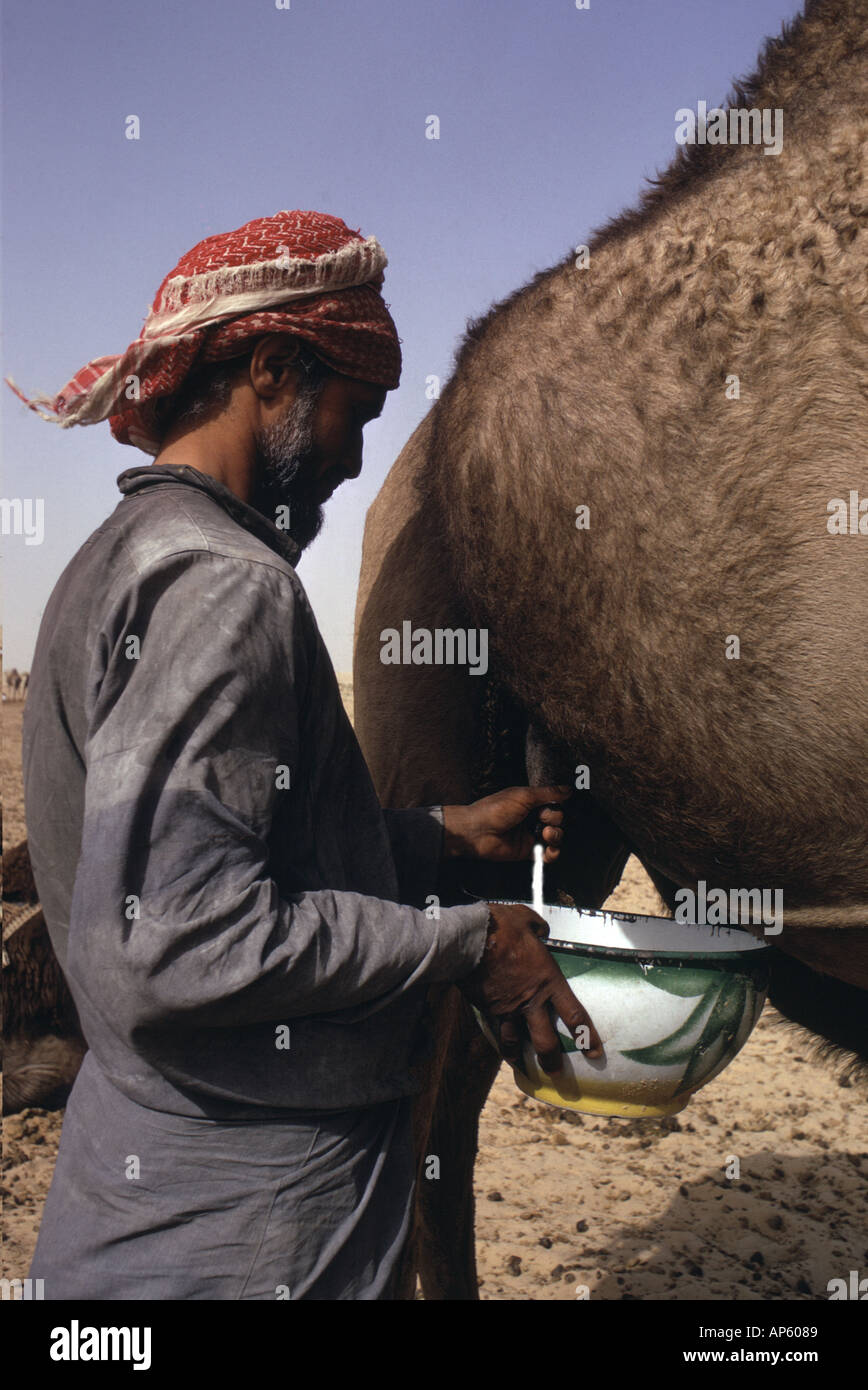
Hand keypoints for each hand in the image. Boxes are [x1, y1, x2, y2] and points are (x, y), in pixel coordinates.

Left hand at [442, 785, 570, 864]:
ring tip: (546, 834)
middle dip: (555, 818)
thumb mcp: (524, 796)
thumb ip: (548, 793)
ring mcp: (530, 834)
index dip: (557, 804)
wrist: (478, 831)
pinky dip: (553, 852)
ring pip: (556, 836)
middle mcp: (532, 817)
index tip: (556, 802)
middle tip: (543, 818)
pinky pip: (548, 854)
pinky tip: (549, 848)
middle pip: (558, 819)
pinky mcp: (528, 851)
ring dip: (556, 835)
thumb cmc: (495, 809)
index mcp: (530, 801)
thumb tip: (568, 789)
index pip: (554, 802)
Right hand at [459, 902, 601, 1072]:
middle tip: (557, 1073)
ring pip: (517, 1043)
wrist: (470, 939)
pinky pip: (496, 1032)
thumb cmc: (502, 926)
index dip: (587, 1037)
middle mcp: (531, 1001)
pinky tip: (501, 1049)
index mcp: (548, 980)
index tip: (594, 1053)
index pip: (574, 1015)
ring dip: (522, 1059)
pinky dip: (500, 1043)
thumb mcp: (527, 919)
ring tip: (525, 1068)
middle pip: (547, 1041)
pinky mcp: (488, 1009)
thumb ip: (539, 928)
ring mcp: (508, 1008)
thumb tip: (542, 932)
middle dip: (553, 1061)